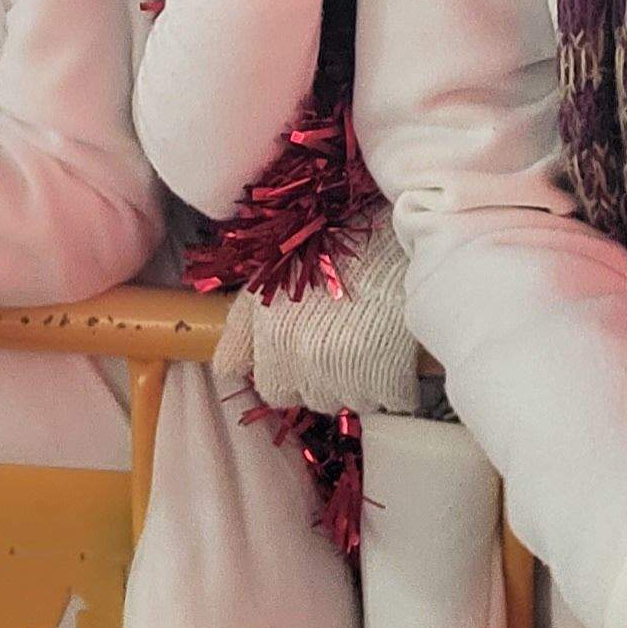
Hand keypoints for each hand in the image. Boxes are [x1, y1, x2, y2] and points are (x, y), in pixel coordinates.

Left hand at [213, 221, 417, 418]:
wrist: (400, 227)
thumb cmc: (335, 237)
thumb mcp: (274, 271)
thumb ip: (242, 326)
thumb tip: (225, 368)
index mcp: (273, 335)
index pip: (273, 389)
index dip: (290, 375)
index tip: (308, 355)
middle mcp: (302, 359)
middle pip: (314, 398)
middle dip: (329, 377)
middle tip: (348, 340)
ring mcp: (346, 372)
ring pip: (353, 400)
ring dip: (364, 379)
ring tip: (376, 339)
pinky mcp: (390, 378)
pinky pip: (392, 399)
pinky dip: (400, 381)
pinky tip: (400, 347)